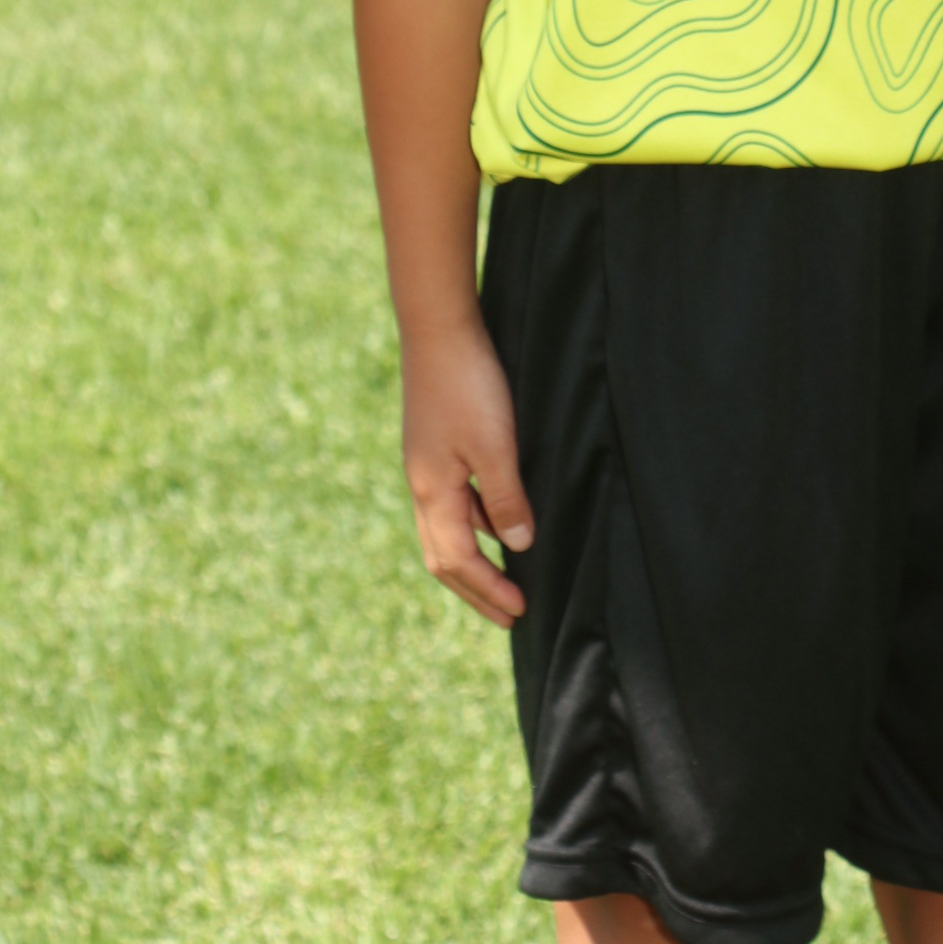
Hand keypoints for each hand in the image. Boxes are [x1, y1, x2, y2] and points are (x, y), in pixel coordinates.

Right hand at [399, 320, 534, 628]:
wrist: (438, 329)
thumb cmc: (469, 385)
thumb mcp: (496, 445)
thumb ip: (506, 498)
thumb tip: (517, 548)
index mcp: (434, 492)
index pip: (459, 561)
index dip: (489, 590)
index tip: (520, 612)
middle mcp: (422, 486)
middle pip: (443, 557)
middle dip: (475, 590)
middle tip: (508, 614)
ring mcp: (425, 466)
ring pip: (445, 531)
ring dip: (473, 560)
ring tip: (502, 577)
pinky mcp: (433, 447)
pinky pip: (451, 504)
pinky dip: (472, 525)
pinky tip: (495, 519)